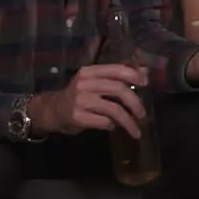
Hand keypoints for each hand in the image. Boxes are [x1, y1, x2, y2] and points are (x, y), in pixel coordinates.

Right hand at [32, 64, 148, 137]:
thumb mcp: (96, 82)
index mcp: (90, 71)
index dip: (134, 75)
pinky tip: (112, 127)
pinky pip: (103, 121)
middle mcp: (84, 83)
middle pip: (118, 89)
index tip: (146, 84)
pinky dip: (111, 125)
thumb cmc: (80, 95)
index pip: (116, 69)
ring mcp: (79, 100)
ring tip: (135, 129)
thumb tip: (145, 71)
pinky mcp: (76, 116)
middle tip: (142, 114)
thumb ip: (118, 76)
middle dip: (135, 103)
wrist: (52, 111)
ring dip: (128, 121)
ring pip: (113, 109)